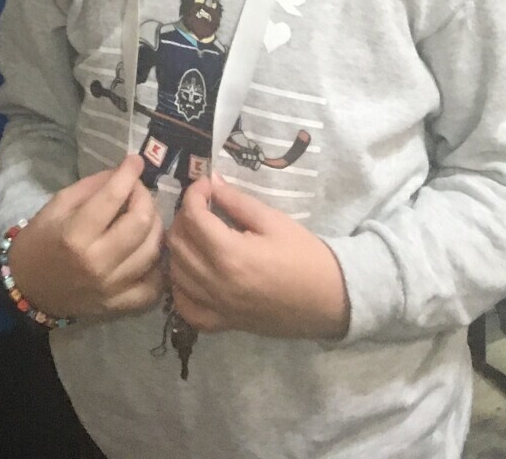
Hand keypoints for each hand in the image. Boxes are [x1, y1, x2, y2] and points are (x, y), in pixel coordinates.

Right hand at [6, 153, 164, 320]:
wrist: (28, 289)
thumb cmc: (40, 241)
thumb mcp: (56, 205)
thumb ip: (91, 187)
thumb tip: (122, 174)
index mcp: (75, 234)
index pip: (113, 197)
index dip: (128, 173)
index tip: (135, 161)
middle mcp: (97, 262)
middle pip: (141, 223)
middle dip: (145, 197)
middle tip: (137, 190)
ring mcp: (111, 288)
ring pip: (152, 251)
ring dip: (154, 226)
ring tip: (144, 216)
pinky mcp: (118, 306)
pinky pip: (153, 288)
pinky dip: (157, 267)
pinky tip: (147, 251)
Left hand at [167, 174, 348, 340]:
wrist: (330, 300)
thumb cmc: (304, 256)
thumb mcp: (273, 220)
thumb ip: (237, 201)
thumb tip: (212, 182)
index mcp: (230, 254)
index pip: (193, 217)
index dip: (195, 193)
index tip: (207, 185)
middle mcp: (216, 283)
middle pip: (178, 243)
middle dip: (184, 217)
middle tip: (203, 207)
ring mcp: (217, 307)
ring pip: (176, 273)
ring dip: (179, 247)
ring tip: (197, 233)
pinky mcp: (223, 323)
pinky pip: (186, 308)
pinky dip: (180, 288)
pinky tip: (191, 272)